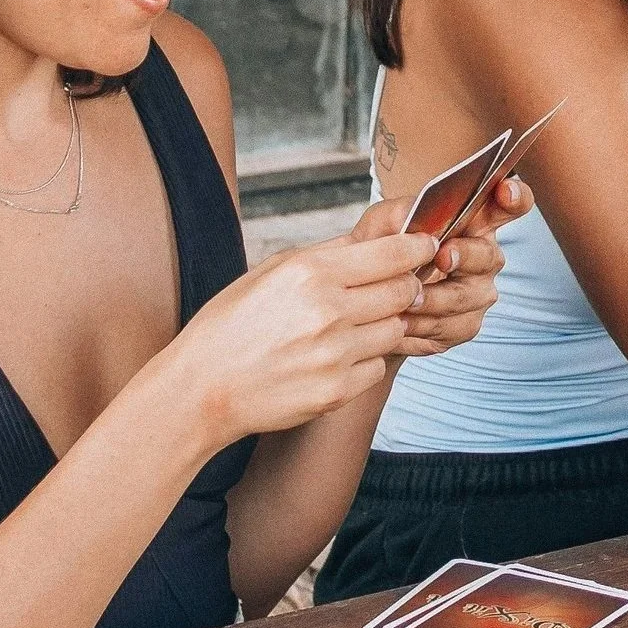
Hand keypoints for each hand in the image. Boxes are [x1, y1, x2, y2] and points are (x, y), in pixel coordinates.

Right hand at [166, 227, 435, 444]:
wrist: (201, 388)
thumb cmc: (233, 324)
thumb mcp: (272, 272)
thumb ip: (329, 254)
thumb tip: (379, 236)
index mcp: (310, 273)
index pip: (395, 254)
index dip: (419, 249)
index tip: (426, 247)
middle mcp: (327, 311)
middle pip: (405, 291)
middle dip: (406, 287)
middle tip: (394, 288)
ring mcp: (335, 354)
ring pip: (396, 329)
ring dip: (384, 325)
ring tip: (351, 326)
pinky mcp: (337, 390)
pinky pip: (377, 367)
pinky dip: (365, 361)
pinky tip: (333, 358)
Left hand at [359, 173, 521, 360]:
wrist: (366, 299)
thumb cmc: (382, 253)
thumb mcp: (380, 226)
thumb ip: (395, 214)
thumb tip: (409, 215)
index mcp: (472, 222)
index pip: (508, 205)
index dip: (514, 197)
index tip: (505, 192)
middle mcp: (483, 256)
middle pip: (488, 255)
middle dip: (466, 256)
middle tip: (443, 257)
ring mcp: (478, 292)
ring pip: (469, 297)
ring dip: (437, 298)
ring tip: (407, 300)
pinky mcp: (465, 324)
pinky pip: (453, 327)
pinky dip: (425, 325)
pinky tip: (402, 322)